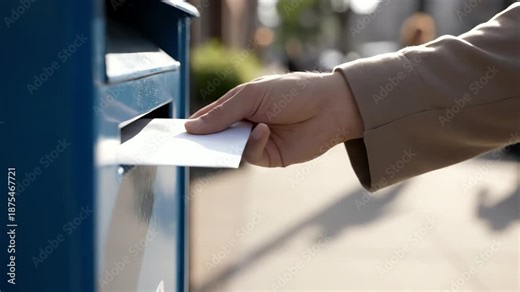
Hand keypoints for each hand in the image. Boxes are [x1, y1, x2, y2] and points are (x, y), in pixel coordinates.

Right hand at [185, 71, 363, 166]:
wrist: (329, 106)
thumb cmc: (291, 91)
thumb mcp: (251, 95)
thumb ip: (222, 113)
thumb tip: (192, 128)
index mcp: (238, 106)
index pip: (209, 117)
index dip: (194, 125)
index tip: (176, 134)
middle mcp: (244, 125)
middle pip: (217, 137)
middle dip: (203, 141)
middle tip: (186, 147)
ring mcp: (256, 141)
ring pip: (231, 149)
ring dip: (226, 145)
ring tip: (215, 142)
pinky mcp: (270, 157)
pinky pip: (252, 155)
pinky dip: (254, 144)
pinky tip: (263, 131)